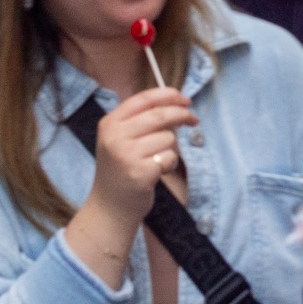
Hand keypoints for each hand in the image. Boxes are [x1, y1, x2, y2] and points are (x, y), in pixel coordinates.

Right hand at [85, 87, 198, 230]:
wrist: (110, 208)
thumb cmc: (122, 169)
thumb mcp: (121, 139)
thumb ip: (142, 120)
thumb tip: (177, 102)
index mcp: (109, 123)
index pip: (143, 99)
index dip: (168, 95)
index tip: (184, 99)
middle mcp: (115, 137)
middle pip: (159, 115)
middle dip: (181, 114)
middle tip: (193, 119)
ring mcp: (126, 155)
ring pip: (167, 138)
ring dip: (171, 148)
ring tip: (158, 160)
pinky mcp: (140, 173)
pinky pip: (170, 157)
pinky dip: (170, 164)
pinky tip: (158, 172)